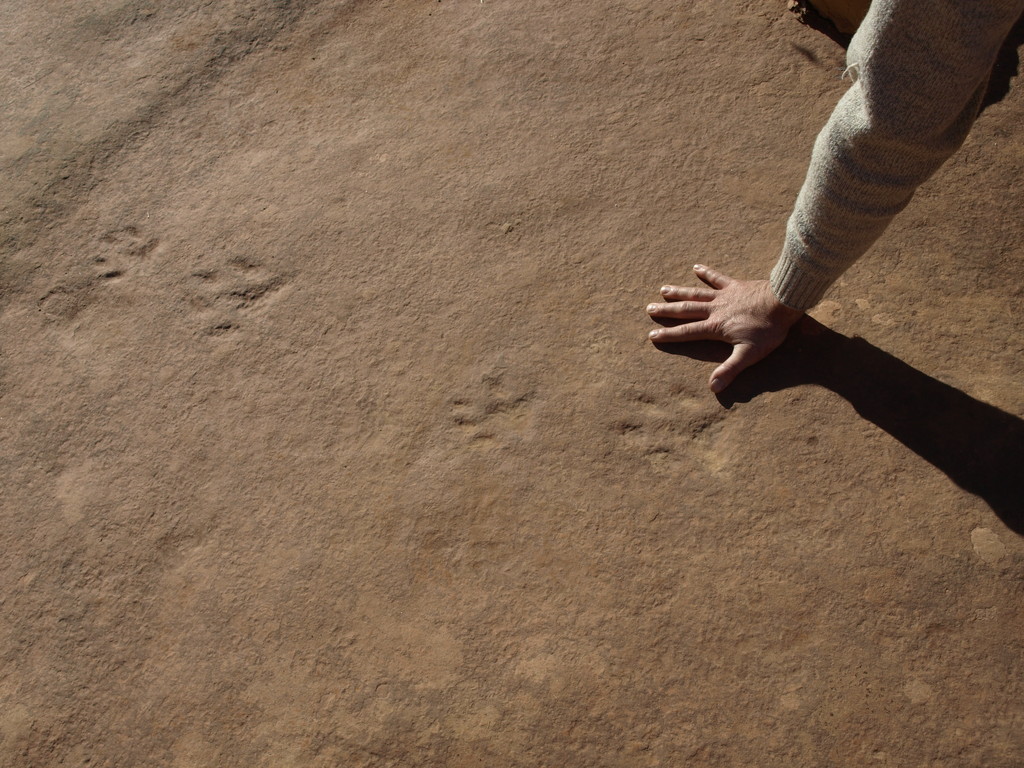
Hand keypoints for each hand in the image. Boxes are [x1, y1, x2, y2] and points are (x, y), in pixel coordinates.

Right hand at [646, 264, 804, 392]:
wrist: (783, 302)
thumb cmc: (768, 330)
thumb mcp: (749, 355)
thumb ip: (729, 370)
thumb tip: (712, 388)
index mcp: (715, 327)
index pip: (687, 332)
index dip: (669, 335)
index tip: (652, 335)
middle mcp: (714, 310)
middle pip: (685, 310)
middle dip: (667, 311)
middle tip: (649, 309)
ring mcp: (724, 296)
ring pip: (695, 293)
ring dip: (678, 292)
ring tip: (663, 289)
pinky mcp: (735, 285)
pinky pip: (717, 278)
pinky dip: (706, 273)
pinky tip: (695, 267)